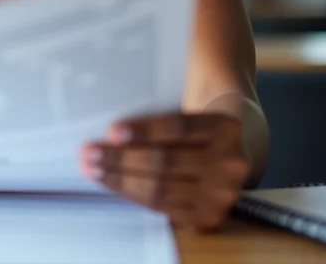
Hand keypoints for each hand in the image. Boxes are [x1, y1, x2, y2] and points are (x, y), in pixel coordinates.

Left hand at [79, 112, 249, 230]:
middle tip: (89, 151)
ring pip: (161, 188)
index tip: (112, 131)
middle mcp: (229, 162)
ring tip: (92, 168)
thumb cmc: (196, 124)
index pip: (179, 128)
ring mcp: (222, 194)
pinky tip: (112, 183)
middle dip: (121, 158)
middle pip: (166, 161)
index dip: (144, 131)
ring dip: (120, 179)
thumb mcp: (190, 108)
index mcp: (225, 126)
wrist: (236, 150)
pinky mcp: (208, 217)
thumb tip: (112, 126)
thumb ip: (160, 111)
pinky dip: (133, 194)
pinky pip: (163, 207)